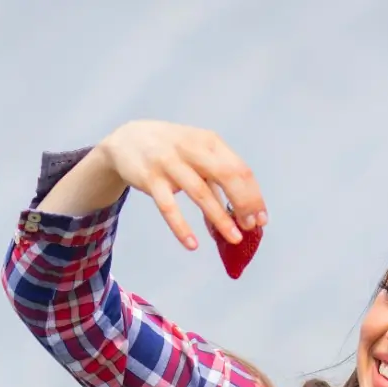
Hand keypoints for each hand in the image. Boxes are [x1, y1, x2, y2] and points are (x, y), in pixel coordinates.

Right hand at [98, 120, 267, 251]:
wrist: (126, 140)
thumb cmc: (170, 151)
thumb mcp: (196, 154)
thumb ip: (215, 179)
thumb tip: (237, 214)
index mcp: (208, 141)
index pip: (240, 168)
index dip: (254, 195)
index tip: (261, 219)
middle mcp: (191, 148)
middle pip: (227, 175)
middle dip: (244, 203)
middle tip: (251, 228)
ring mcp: (169, 162)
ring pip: (200, 193)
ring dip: (220, 218)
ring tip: (234, 239)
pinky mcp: (150, 179)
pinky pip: (168, 207)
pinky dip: (181, 227)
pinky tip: (192, 244)